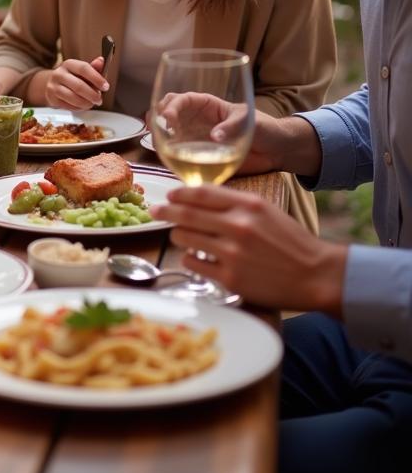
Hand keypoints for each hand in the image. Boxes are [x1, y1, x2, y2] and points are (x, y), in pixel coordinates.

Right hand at [42, 56, 107, 109]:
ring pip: (73, 97)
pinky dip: (78, 108)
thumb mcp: (82, 71)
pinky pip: (68, 106)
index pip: (84, 68)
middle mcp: (59, 74)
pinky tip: (82, 105)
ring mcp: (53, 86)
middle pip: (79, 86)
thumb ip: (93, 68)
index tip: (106, 87)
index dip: (96, 78)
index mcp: (68, 64)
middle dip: (92, 95)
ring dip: (86, 103)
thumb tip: (101, 60)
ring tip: (91, 104)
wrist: (53, 84)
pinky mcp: (52, 98)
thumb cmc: (72, 77)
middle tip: (99, 100)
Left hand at [151, 186, 345, 314]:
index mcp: (248, 205)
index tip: (169, 195)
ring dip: (178, 235)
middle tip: (155, 211)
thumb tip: (198, 199)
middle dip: (166, 212)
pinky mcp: (230, 278)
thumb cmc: (291, 242)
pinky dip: (190, 258)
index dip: (179, 193)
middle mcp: (238, 226)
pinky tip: (195, 256)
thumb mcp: (266, 211)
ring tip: (181, 236)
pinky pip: (194, 263)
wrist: (317, 275)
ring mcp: (232, 253)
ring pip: (185, 238)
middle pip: (186, 214)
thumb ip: (235, 203)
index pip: (201, 193)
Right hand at [154, 93, 319, 175]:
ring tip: (161, 148)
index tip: (168, 119)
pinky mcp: (197, 157)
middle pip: (165, 114)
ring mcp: (193, 139)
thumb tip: (214, 136)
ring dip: (159, 139)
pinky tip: (169, 162)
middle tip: (160, 133)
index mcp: (206, 105)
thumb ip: (232, 126)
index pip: (180, 100)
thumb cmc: (265, 128)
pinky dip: (169, 159)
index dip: (171, 107)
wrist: (276, 151)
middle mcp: (194, 120)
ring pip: (167, 135)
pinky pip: (177, 157)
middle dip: (157, 120)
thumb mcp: (250, 121)